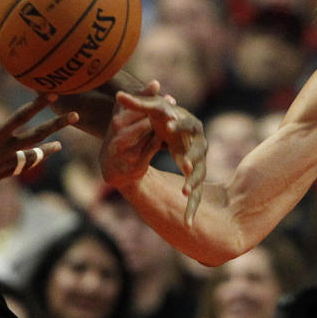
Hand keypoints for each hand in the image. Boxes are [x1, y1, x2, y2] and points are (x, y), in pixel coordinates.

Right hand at [0, 63, 72, 182]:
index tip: (53, 94)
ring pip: (30, 156)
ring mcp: (1, 166)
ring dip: (46, 149)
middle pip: (35, 137)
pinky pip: (19, 167)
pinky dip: (29, 160)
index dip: (38, 105)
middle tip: (76, 116)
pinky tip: (37, 156)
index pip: (20, 117)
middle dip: (56, 126)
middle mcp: (0, 152)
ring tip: (60, 144)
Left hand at [103, 81, 206, 224]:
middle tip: (184, 164)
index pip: (187, 124)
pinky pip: (195, 197)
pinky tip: (187, 223)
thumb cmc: (164, 119)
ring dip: (192, 183)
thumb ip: (137, 102)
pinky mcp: (195, 180)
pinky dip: (191, 210)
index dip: (179, 125)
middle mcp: (199, 145)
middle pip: (198, 153)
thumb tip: (117, 94)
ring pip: (198, 176)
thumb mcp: (152, 110)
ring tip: (185, 192)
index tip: (168, 126)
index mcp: (190, 127)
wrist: (176, 130)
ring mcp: (199, 164)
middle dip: (191, 158)